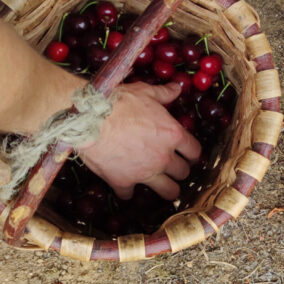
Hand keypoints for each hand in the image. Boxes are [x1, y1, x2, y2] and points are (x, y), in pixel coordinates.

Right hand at [76, 82, 201, 199]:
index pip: (194, 151)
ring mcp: (145, 172)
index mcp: (171, 134)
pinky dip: (128, 192)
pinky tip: (125, 188)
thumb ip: (163, 93)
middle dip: (180, 171)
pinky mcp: (123, 181)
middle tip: (174, 169)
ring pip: (168, 190)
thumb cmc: (118, 102)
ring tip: (164, 187)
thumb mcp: (144, 92)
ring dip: (167, 189)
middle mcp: (163, 157)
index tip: (189, 155)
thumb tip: (177, 87)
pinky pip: (129, 195)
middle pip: (183, 172)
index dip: (193, 154)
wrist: (89, 119)